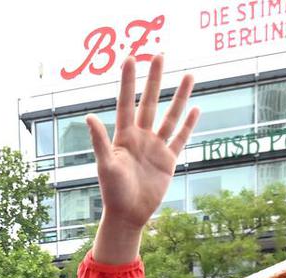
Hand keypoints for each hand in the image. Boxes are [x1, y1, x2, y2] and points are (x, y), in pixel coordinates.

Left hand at [89, 56, 198, 261]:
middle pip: (150, 102)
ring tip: (189, 75)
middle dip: (155, 79)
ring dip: (180, 96)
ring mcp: (156, 147)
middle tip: (160, 54)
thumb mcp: (105, 165)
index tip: (131, 58)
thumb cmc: (112, 192)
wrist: (129, 215)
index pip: (126, 102)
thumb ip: (99, 141)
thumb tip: (89, 116)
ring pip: (170, 116)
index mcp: (124, 136)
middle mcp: (141, 137)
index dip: (128, 81)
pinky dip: (189, 124)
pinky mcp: (169, 160)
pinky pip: (181, 138)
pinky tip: (196, 108)